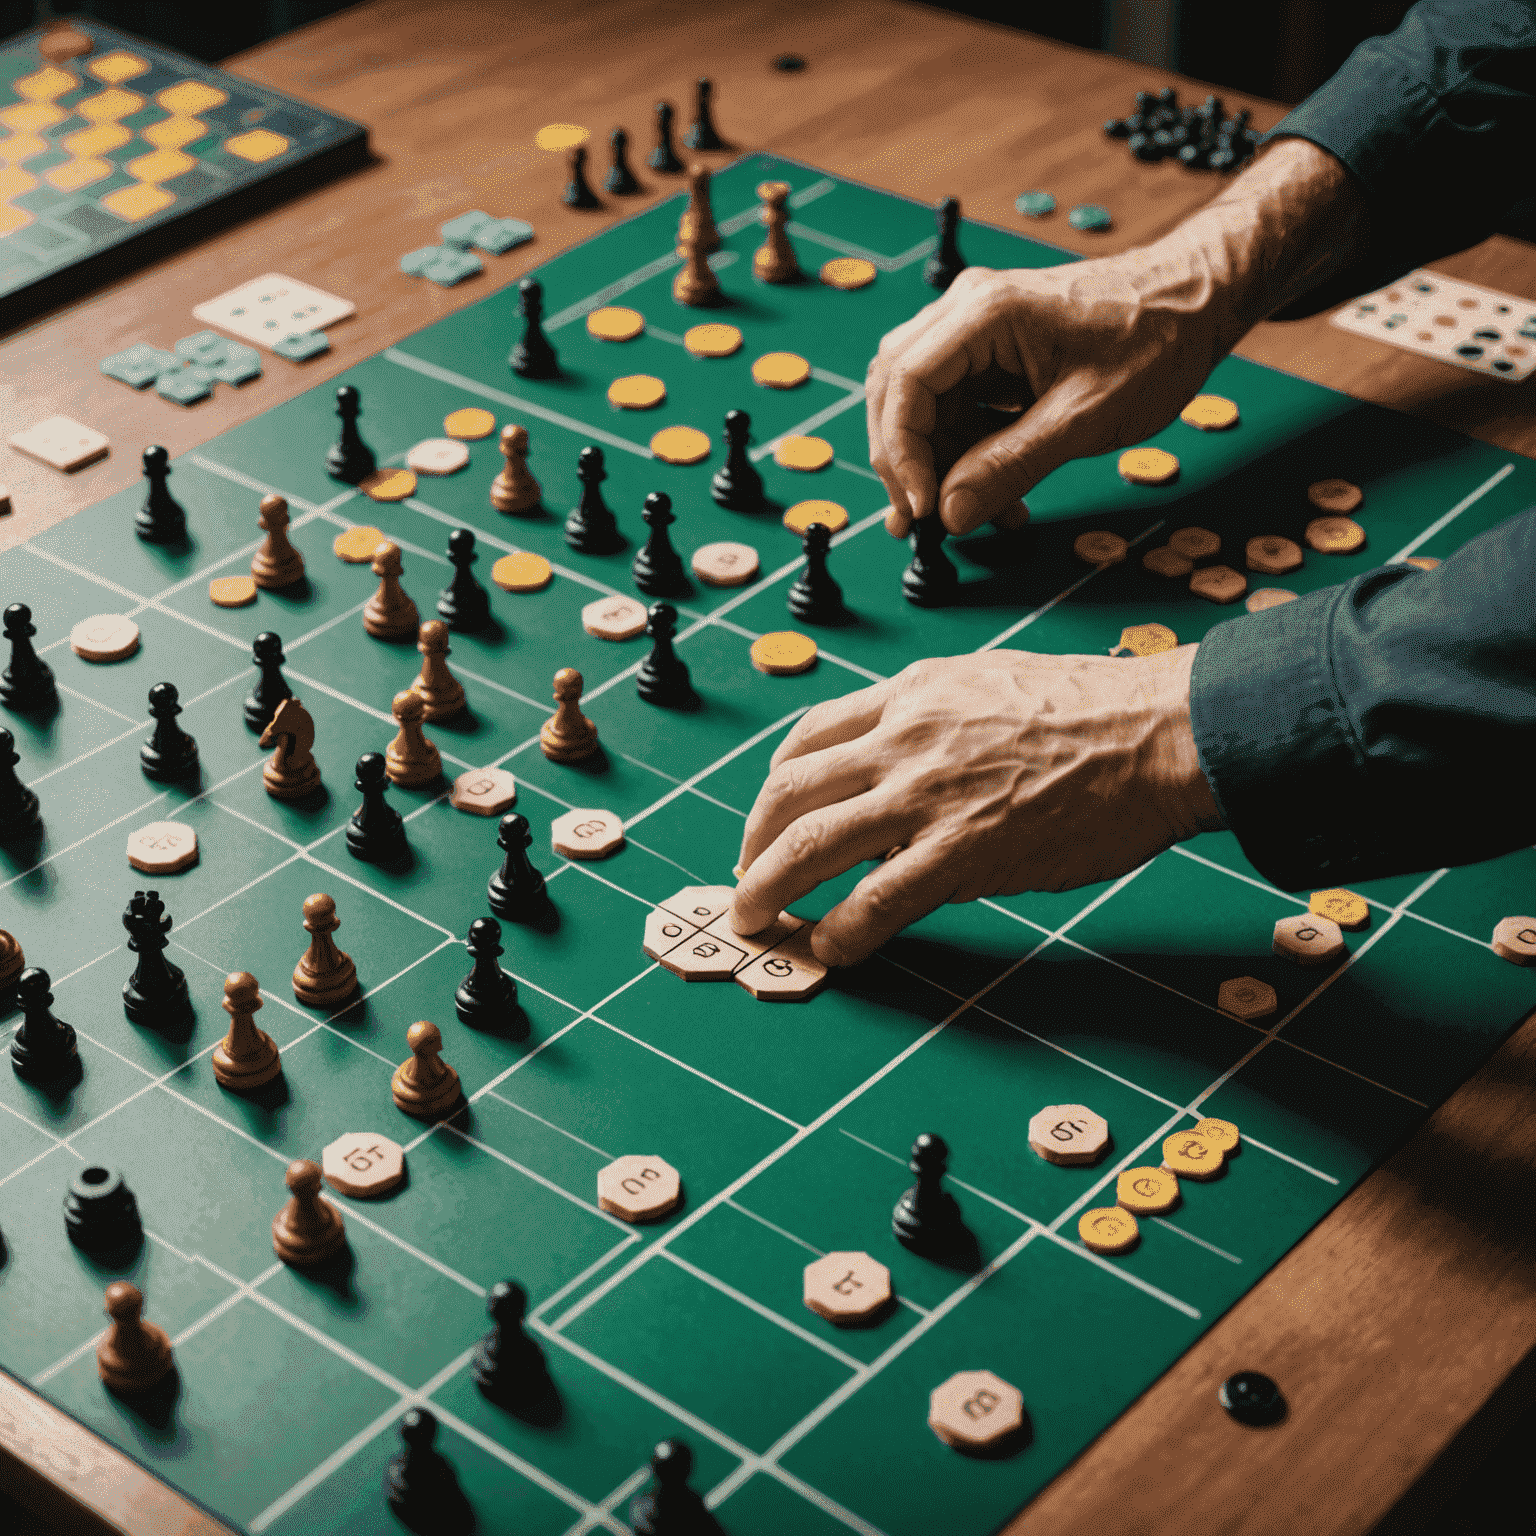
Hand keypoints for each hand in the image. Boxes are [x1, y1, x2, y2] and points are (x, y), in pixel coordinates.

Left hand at [730, 646, 1223, 965]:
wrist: (1165, 729)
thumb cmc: (1100, 710)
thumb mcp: (993, 683)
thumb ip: (938, 721)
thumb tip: (908, 769)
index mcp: (913, 694)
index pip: (810, 737)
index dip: (776, 786)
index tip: (770, 818)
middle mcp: (904, 737)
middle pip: (790, 791)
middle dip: (754, 841)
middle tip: (748, 877)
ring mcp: (928, 795)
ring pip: (810, 844)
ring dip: (768, 888)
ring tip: (755, 920)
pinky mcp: (962, 850)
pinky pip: (875, 900)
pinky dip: (840, 932)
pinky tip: (831, 950)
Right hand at [866, 139, 1367, 538]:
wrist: (1196, 302)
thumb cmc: (1156, 342)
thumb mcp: (1085, 417)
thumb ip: (1011, 466)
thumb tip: (951, 515)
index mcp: (986, 312)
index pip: (905, 381)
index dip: (902, 452)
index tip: (923, 507)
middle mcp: (968, 311)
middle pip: (896, 390)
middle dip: (904, 463)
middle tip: (920, 522)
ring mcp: (976, 330)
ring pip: (920, 404)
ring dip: (934, 465)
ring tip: (969, 515)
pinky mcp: (991, 353)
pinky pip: (954, 407)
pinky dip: (961, 454)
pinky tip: (988, 492)